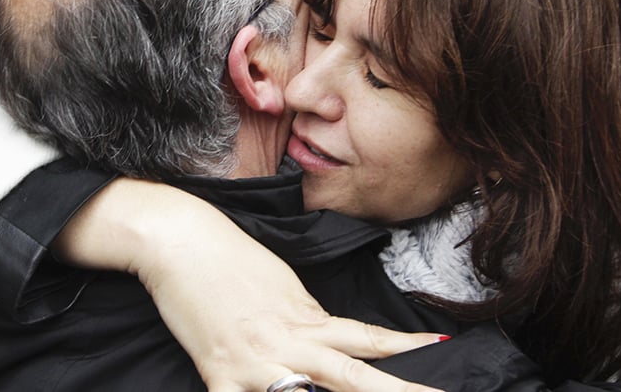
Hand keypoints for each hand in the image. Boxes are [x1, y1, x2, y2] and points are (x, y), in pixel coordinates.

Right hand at [54, 179, 445, 391]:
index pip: (367, 338)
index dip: (405, 347)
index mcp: (307, 318)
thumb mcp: (283, 286)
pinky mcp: (217, 376)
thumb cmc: (231, 258)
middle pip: (352, 377)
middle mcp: (287, 344)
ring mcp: (253, 363)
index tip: (440, 349)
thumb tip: (335, 341)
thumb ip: (309, 319)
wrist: (180, 241)